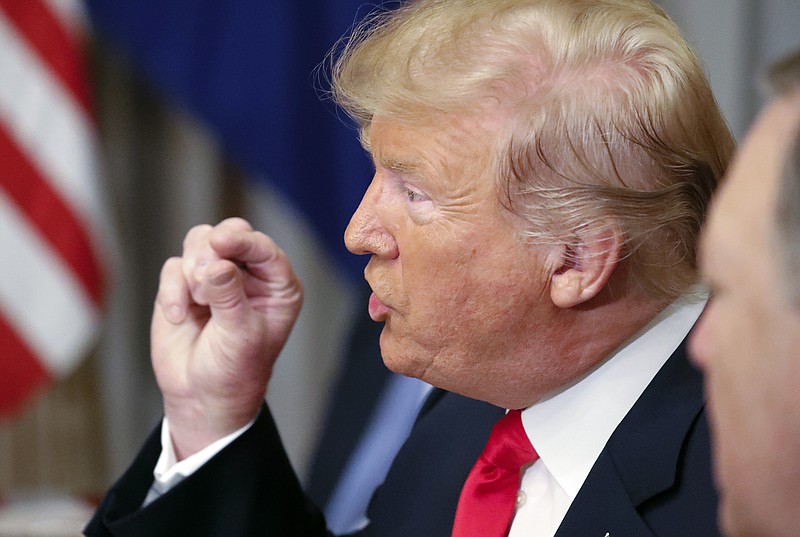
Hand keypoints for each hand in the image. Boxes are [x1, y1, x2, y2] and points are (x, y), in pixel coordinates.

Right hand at [151, 218, 302, 458]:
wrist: (201, 397)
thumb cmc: (234, 371)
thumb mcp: (240, 336)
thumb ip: (230, 297)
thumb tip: (217, 264)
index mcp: (277, 285)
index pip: (264, 248)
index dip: (243, 241)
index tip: (221, 243)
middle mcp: (249, 274)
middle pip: (231, 232)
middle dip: (213, 249)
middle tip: (204, 275)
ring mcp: (216, 276)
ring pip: (200, 241)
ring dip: (193, 270)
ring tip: (198, 302)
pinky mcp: (185, 284)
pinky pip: (174, 266)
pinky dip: (173, 290)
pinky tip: (179, 317)